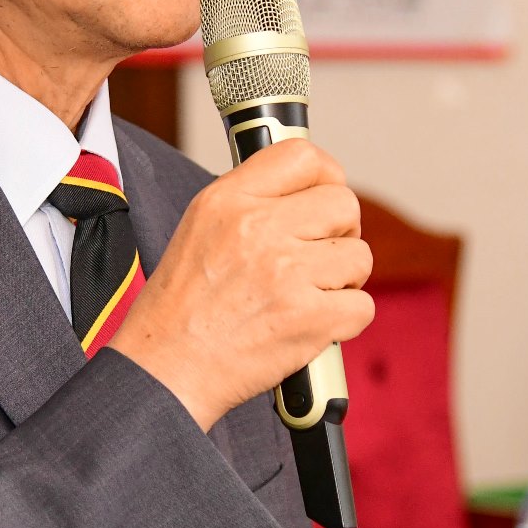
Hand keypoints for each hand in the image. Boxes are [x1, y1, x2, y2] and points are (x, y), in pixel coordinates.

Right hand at [110, 139, 372, 430]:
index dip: (327, 176)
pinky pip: (362, 306)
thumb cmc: (179, 310)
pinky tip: (312, 325)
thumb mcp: (198, 229)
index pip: (304, 156)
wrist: (166, 371)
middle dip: (341, 234)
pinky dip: (344, 321)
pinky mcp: (308, 318)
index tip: (324, 198)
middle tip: (317, 259)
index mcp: (228, 200)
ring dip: (344, 281)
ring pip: (359, 257)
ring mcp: (286, 273)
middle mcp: (258, 228)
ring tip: (309, 296)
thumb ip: (250, 202)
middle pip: (344, 204)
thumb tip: (306, 190)